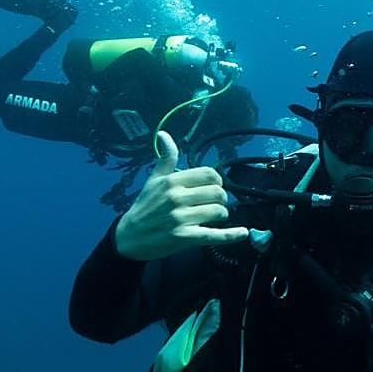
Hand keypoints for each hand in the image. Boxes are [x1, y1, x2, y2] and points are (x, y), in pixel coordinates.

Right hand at [114, 132, 248, 260]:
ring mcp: (181, 218)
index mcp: (172, 181)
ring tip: (216, 216)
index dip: (217, 180)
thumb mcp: (154, 180)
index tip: (214, 187)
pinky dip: (231, 235)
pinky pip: (213, 235)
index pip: (209, 174)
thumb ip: (165, 158)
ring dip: (222, 214)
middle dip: (222, 198)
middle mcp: (177, 198)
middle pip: (217, 193)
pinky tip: (242, 233)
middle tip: (216, 203)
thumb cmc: (144, 206)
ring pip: (218, 212)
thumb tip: (164, 134)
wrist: (129, 237)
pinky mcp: (184, 238)